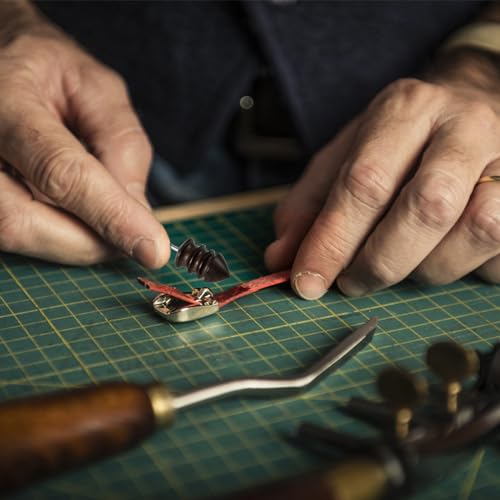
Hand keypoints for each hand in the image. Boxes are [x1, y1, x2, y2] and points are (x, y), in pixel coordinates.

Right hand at [0, 3, 168, 266]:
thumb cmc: (49, 70)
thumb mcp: (99, 89)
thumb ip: (122, 146)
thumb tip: (138, 214)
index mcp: (5, 101)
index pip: (60, 172)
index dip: (110, 216)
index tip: (153, 250)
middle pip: (24, 220)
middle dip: (91, 242)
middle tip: (134, 238)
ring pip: (15, 234)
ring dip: (75, 242)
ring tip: (106, 219)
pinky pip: (12, 231)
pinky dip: (56, 234)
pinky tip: (76, 214)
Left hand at [266, 49, 499, 298]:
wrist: (476, 102)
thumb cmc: (402, 141)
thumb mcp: (344, 158)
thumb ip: (308, 207)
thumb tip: (281, 259)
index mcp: (405, 110)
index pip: (365, 182)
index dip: (333, 241)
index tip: (307, 282)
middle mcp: (465, 126)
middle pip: (427, 207)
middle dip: (381, 262)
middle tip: (353, 282)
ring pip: (477, 230)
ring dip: (429, 267)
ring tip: (406, 260)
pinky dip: (469, 267)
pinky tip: (447, 252)